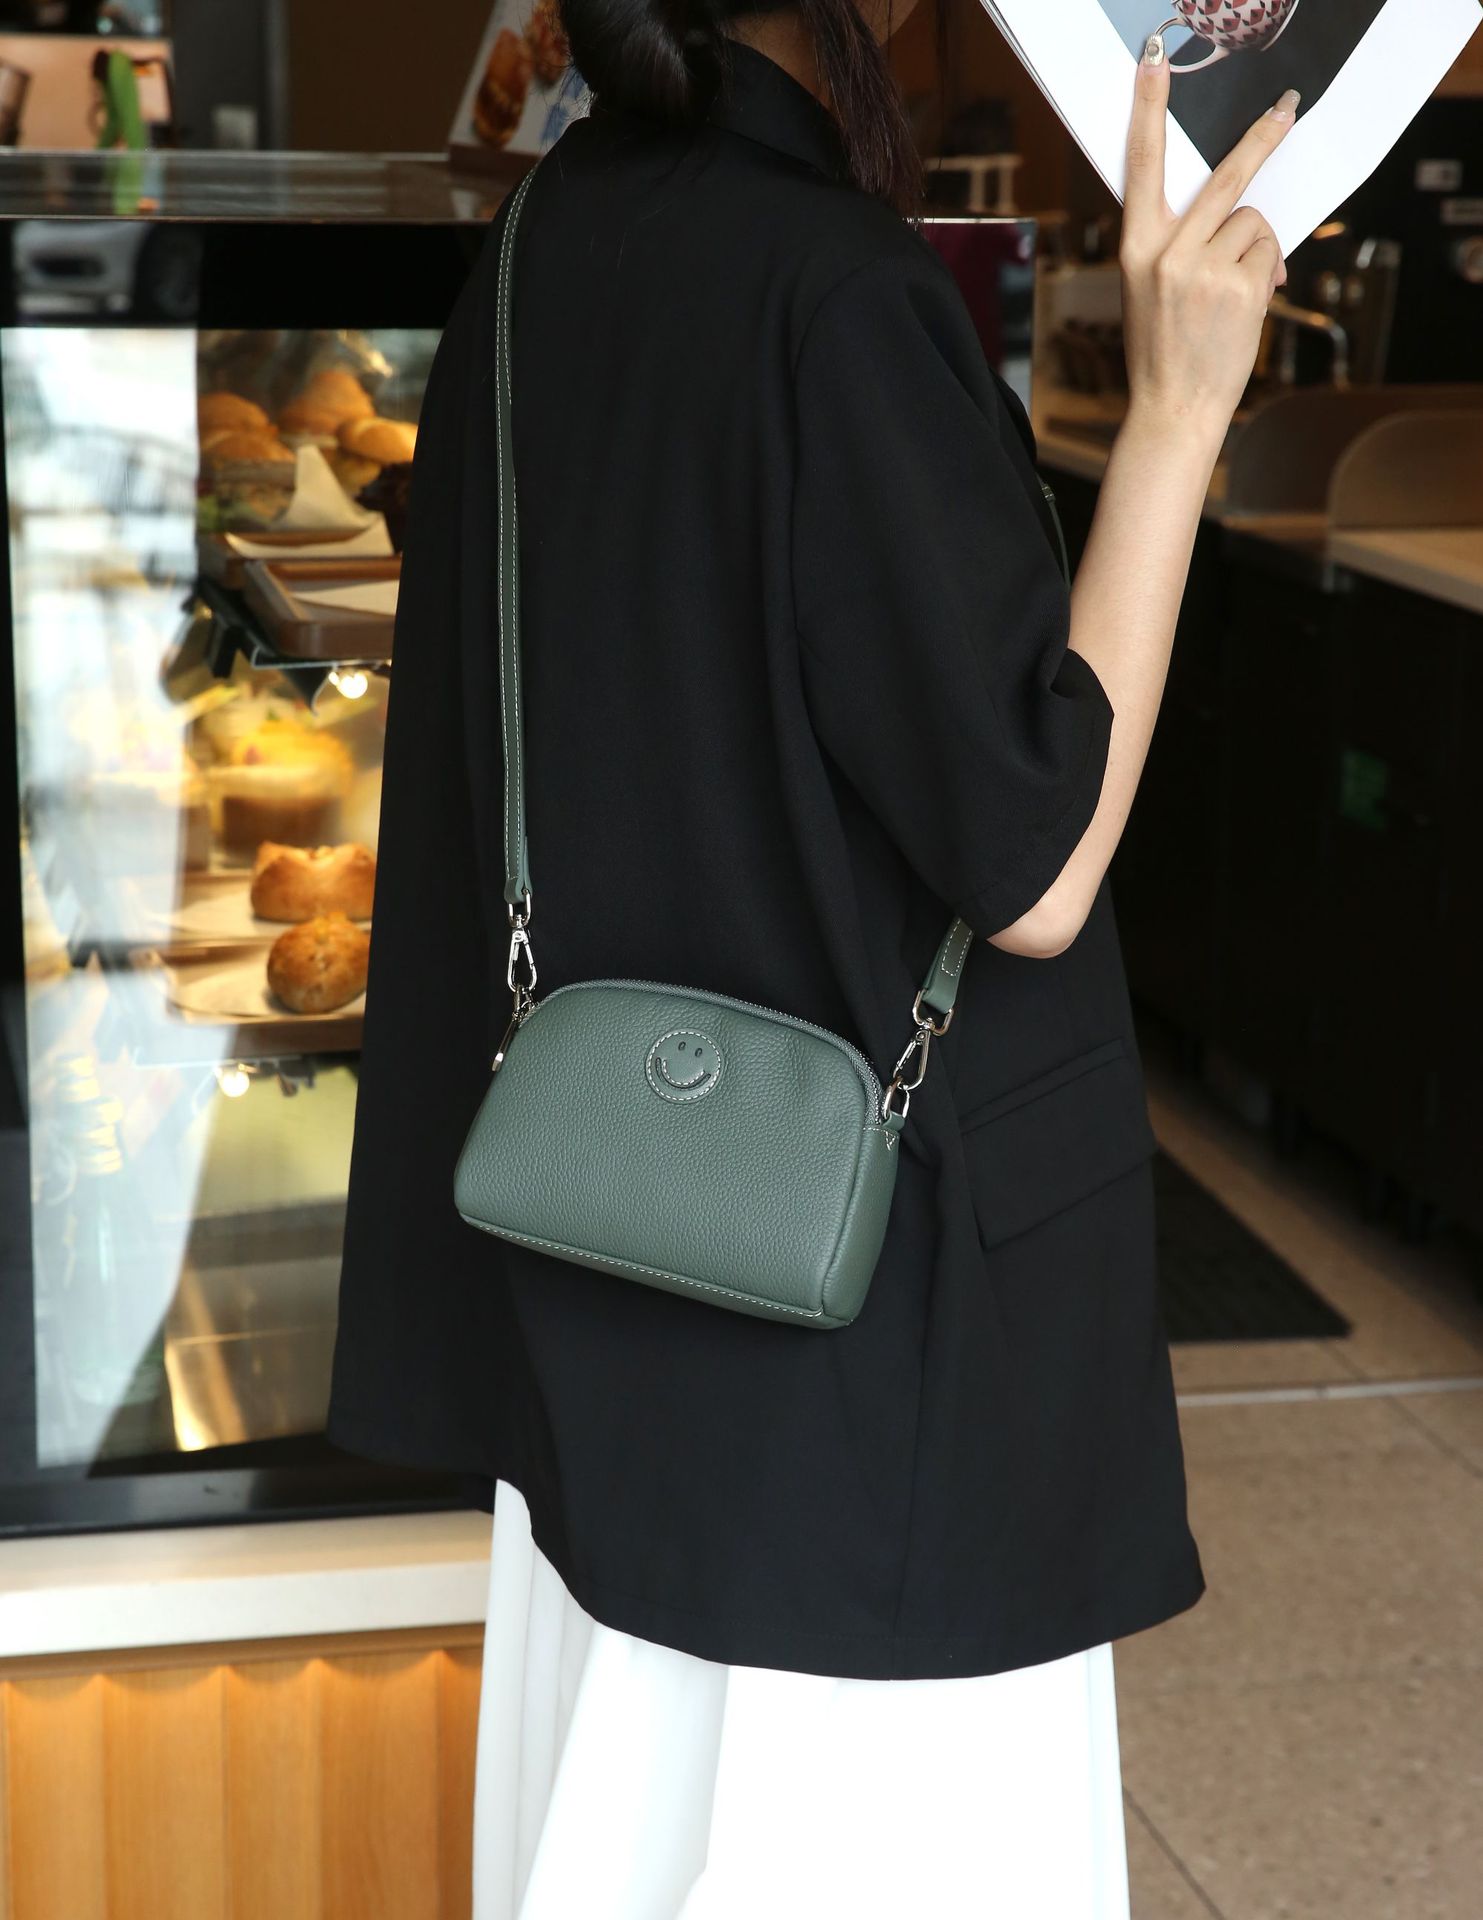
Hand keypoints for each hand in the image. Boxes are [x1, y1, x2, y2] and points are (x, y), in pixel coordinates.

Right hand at [1119, 38, 1297, 443]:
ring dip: (1256, 249)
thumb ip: (1182, 245)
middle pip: (1226, 176)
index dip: (1147, 111)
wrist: (1172, 410)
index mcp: (1134, 249)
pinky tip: (1246, 308)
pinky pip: (1267, 252)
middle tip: (1288, 107)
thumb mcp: (1151, 291)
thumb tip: (1242, 218)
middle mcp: (1166, 252)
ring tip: (1234, 294)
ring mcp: (1203, 268)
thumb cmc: (1162, 351)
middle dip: (1262, 138)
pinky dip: (1266, 274)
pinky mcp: (1239, 286)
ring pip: (1252, 220)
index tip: (1153, 63)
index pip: (1141, 167)